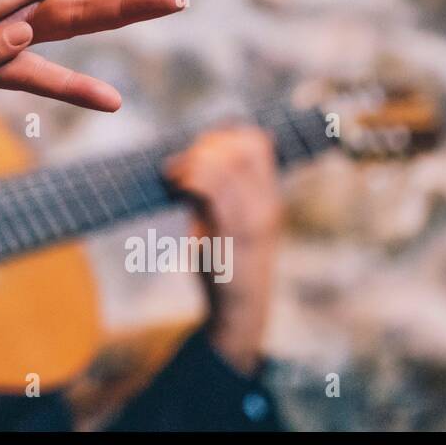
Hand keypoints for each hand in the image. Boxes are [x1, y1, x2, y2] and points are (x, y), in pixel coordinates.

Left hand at [163, 127, 281, 373]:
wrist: (239, 309)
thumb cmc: (230, 260)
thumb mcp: (236, 218)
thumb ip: (226, 189)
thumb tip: (200, 152)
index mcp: (270, 195)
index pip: (258, 143)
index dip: (225, 135)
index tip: (199, 149)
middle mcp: (267, 203)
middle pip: (240, 148)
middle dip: (204, 146)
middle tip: (180, 164)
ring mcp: (252, 218)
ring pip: (224, 166)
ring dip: (192, 163)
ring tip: (175, 176)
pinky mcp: (230, 235)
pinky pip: (210, 191)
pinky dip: (188, 180)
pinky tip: (176, 188)